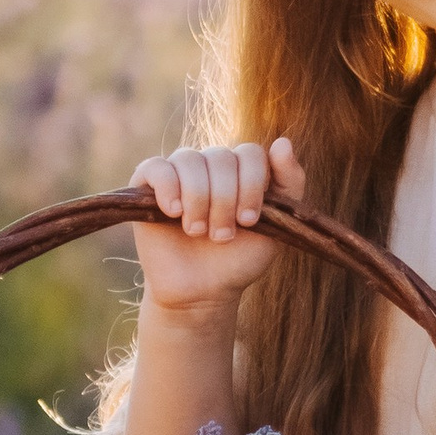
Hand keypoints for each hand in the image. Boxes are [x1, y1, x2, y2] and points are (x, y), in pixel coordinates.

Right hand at [129, 137, 304, 322]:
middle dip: (225, 200)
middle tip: (222, 236)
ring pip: (189, 160)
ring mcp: (178, 172)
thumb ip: (288, 183)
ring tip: (197, 231)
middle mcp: (209, 164)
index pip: (249, 153)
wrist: (201, 292)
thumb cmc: (239, 259)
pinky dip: (168, 188)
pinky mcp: (146, 185)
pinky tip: (174, 212)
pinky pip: (156, 168)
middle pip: (221, 158)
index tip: (249, 220)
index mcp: (240, 170)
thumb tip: (283, 141)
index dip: (251, 184)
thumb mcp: (275, 224)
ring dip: (198, 200)